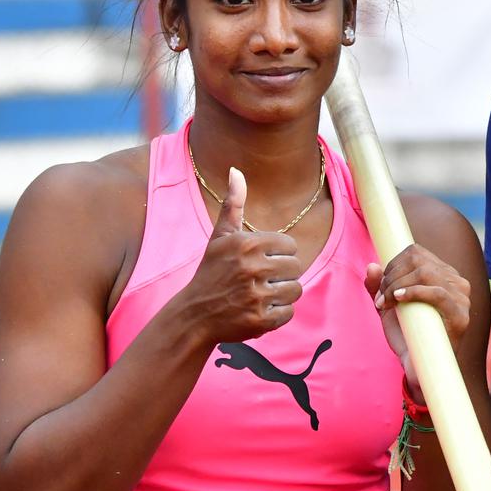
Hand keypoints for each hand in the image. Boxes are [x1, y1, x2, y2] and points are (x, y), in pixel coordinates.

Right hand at [180, 168, 302, 342]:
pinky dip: (277, 314)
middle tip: (260, 280)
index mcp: (247, 244)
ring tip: (260, 295)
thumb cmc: (211, 272)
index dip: (279, 254)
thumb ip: (233, 204)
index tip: (262, 261)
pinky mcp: (260, 320)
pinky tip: (258, 310)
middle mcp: (252, 267)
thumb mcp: (220, 237)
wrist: (193, 315)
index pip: (291, 245)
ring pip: (295, 290)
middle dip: (282, 274)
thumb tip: (236, 170)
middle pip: (297, 267)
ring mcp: (256, 295)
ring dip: (281, 295)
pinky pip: (288, 313)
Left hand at [365, 243, 471, 402]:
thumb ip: (379, 288)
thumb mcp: (388, 309)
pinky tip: (397, 301)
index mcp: (443, 276)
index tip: (381, 286)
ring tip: (386, 303)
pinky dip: (413, 292)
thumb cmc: (407, 337)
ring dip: (397, 285)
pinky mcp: (461, 316)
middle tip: (381, 298)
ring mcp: (462, 298)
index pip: (416, 252)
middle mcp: (457, 283)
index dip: (393, 264)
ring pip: (426, 273)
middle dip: (392, 276)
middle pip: (418, 260)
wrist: (418, 369)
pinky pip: (437, 292)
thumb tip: (372, 266)